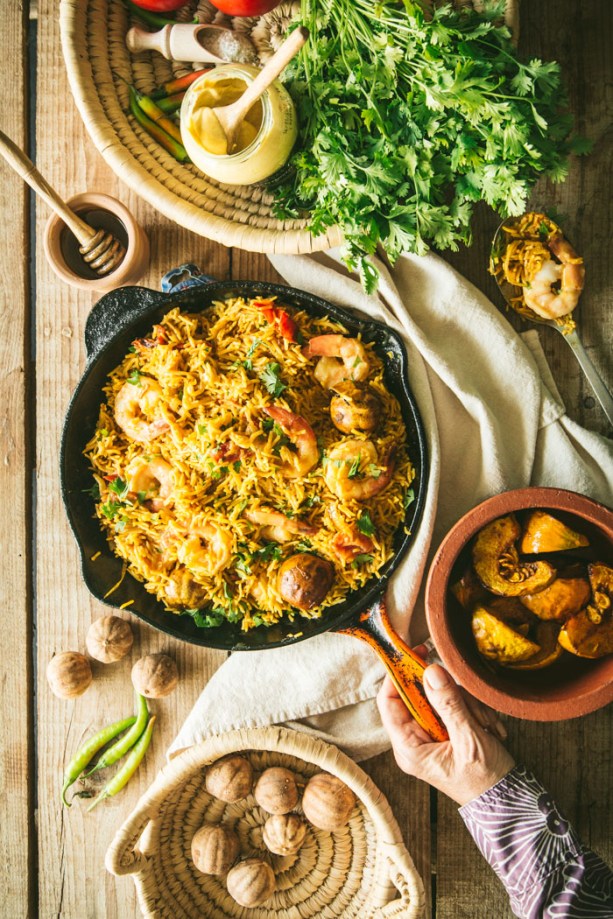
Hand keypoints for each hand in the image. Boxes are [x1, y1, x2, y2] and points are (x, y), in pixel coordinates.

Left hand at [376, 664, 514, 805]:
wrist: (508, 801)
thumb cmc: (485, 781)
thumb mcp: (468, 740)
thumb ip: (449, 705)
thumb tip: (431, 672)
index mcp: (409, 748)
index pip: (389, 702)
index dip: (398, 675)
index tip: (416, 655)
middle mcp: (414, 740)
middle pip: (417, 695)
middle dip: (446, 692)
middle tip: (467, 698)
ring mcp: (431, 735)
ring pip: (439, 697)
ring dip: (465, 703)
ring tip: (484, 722)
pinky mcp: (447, 731)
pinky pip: (453, 706)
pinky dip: (471, 709)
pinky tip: (487, 724)